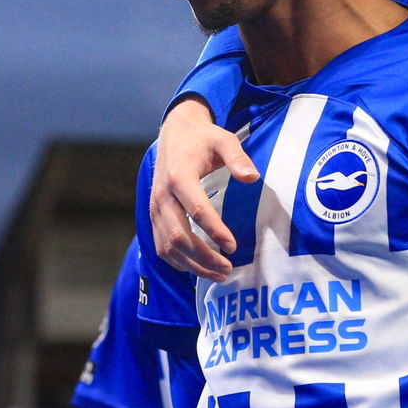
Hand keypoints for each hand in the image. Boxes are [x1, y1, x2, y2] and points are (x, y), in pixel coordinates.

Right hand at [151, 97, 258, 279]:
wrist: (175, 134)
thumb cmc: (203, 139)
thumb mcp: (224, 139)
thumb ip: (238, 157)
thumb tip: (252, 177)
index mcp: (179, 176)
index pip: (196, 210)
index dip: (214, 231)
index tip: (233, 247)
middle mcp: (162, 195)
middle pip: (179, 235)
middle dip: (203, 256)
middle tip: (228, 268)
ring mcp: (154, 208)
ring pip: (168, 246)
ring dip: (192, 264)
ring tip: (219, 274)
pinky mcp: (154, 217)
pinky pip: (161, 247)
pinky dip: (179, 262)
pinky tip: (200, 268)